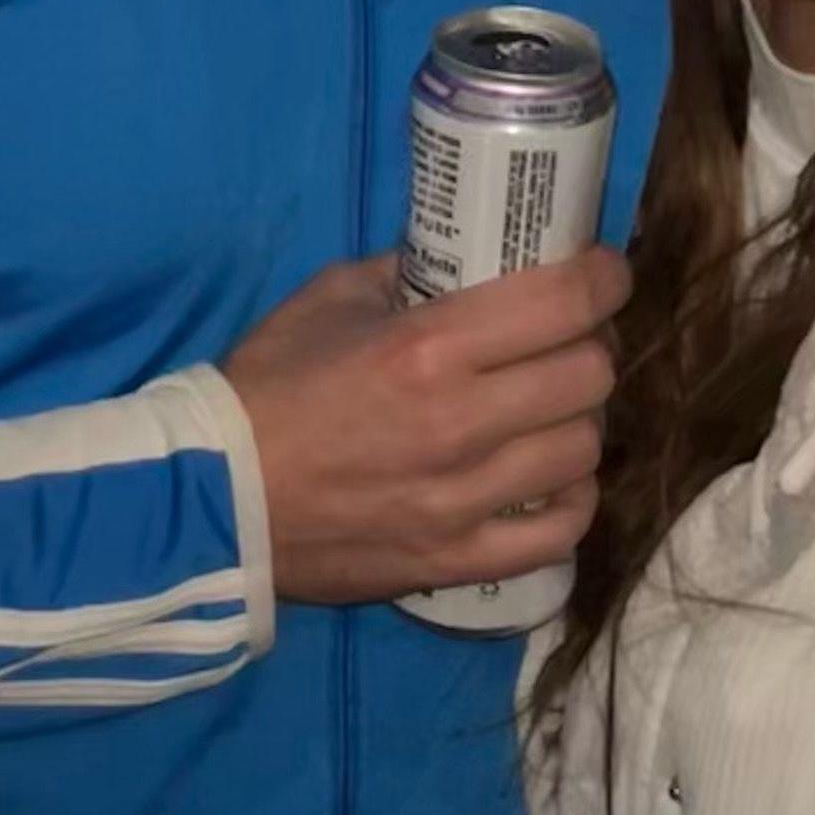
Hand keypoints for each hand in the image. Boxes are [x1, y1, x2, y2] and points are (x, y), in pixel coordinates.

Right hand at [222, 247, 626, 607]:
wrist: (210, 503)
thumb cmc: (265, 388)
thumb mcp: (329, 298)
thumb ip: (405, 270)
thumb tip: (463, 253)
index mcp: (427, 347)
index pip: (562, 303)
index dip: (603, 279)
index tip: (605, 273)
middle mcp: (458, 424)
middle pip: (588, 376)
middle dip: (590, 345)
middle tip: (569, 340)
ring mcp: (461, 501)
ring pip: (581, 451)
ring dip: (578, 421)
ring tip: (553, 410)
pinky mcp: (453, 561)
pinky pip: (557, 537)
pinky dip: (570, 503)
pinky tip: (550, 479)